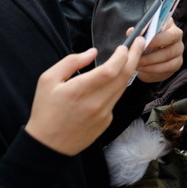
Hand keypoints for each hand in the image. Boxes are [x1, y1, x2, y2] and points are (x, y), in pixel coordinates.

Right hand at [26, 41, 144, 155]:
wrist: (48, 145)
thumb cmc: (45, 110)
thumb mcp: (48, 80)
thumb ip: (71, 62)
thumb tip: (93, 52)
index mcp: (80, 91)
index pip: (111, 70)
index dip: (122, 56)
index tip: (125, 46)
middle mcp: (96, 103)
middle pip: (124, 77)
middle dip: (135, 57)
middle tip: (140, 42)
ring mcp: (104, 114)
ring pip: (122, 88)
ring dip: (128, 71)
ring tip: (131, 57)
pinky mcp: (107, 121)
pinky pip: (115, 99)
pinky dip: (117, 87)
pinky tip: (113, 80)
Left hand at [135, 18, 184, 83]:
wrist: (151, 62)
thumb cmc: (146, 45)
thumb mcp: (141, 37)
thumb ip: (137, 33)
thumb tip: (131, 31)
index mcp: (168, 24)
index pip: (166, 22)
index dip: (153, 28)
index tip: (141, 37)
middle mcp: (177, 35)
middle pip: (171, 37)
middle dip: (154, 43)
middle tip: (139, 50)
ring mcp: (179, 49)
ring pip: (168, 53)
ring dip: (150, 59)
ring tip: (137, 62)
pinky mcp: (178, 62)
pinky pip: (167, 66)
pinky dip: (153, 68)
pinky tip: (142, 68)